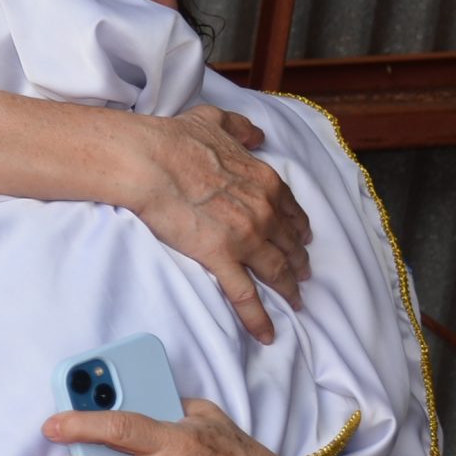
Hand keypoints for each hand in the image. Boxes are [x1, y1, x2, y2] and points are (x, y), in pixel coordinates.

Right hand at [126, 106, 310, 343]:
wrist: (151, 162)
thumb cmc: (177, 140)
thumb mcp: (215, 121)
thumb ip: (241, 129)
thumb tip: (257, 135)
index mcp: (264, 181)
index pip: (291, 210)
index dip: (298, 227)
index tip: (302, 238)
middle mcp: (263, 211)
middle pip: (289, 243)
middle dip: (299, 260)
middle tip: (304, 274)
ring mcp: (245, 238)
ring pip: (276, 271)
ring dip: (289, 289)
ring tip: (296, 303)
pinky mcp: (221, 259)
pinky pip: (246, 296)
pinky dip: (259, 318)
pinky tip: (268, 334)